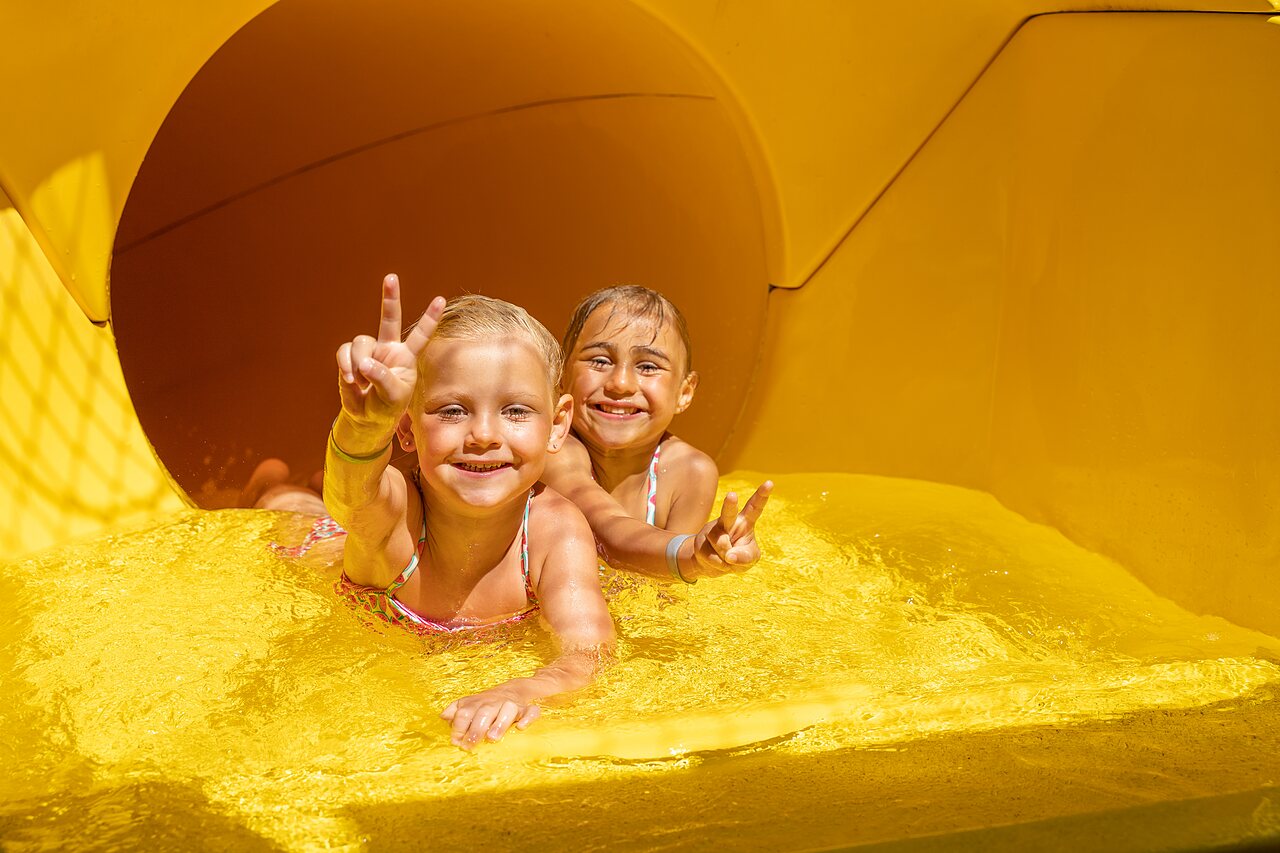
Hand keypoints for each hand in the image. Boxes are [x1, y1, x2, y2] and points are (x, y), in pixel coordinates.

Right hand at [335, 274, 444, 435]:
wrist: (366, 417)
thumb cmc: (386, 406)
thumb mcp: (392, 396)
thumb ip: (382, 378)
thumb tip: (364, 363)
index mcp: (406, 357)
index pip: (421, 335)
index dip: (430, 318)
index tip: (440, 300)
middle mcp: (389, 349)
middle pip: (389, 318)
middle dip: (390, 297)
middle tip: (392, 277)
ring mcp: (370, 351)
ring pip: (361, 341)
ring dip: (359, 362)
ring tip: (361, 381)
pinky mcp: (351, 356)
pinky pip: (345, 351)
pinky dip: (345, 365)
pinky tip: (351, 380)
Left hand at [441, 683, 540, 750]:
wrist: (513, 689)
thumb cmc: (485, 704)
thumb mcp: (468, 704)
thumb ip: (455, 710)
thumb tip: (443, 716)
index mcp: (477, 703)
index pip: (464, 712)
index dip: (458, 727)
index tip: (456, 741)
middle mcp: (493, 703)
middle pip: (484, 712)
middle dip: (475, 729)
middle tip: (470, 745)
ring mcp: (511, 705)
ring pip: (508, 709)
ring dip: (500, 723)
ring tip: (492, 738)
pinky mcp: (527, 709)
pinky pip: (531, 711)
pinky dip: (528, 718)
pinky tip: (521, 727)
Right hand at [686, 480, 772, 579]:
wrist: (711, 564)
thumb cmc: (737, 558)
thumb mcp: (750, 559)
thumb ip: (746, 557)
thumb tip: (730, 556)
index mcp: (745, 522)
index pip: (755, 507)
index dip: (762, 495)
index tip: (770, 483)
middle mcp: (728, 522)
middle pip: (728, 513)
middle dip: (730, 505)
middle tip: (732, 495)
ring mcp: (713, 530)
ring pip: (721, 543)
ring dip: (727, 558)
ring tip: (728, 559)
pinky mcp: (701, 541)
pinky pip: (713, 558)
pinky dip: (720, 566)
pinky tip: (718, 561)